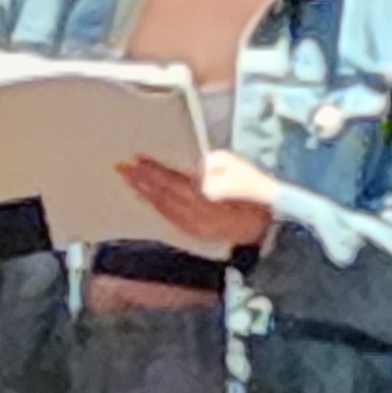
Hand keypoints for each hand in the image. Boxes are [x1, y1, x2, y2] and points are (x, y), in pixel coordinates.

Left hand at [119, 148, 275, 249]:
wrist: (268, 228)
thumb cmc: (256, 193)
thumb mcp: (239, 172)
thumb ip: (212, 168)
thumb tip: (190, 165)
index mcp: (211, 197)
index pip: (175, 182)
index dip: (156, 171)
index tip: (139, 159)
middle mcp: (199, 215)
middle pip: (165, 196)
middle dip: (143, 182)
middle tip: (123, 168)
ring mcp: (195, 227)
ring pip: (164, 208)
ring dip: (145, 194)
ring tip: (129, 179)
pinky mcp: (194, 233)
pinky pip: (170, 218)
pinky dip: (156, 206)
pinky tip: (146, 197)